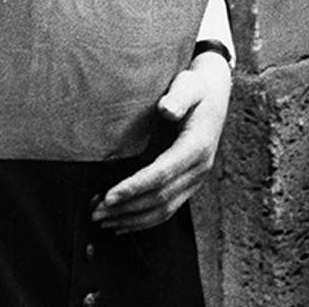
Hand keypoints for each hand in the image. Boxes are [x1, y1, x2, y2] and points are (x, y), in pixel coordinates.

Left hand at [93, 53, 231, 233]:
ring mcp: (196, 179)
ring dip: (131, 219)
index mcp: (198, 146)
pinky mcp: (189, 184)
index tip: (108, 196)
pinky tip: (121, 224)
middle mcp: (200, 168)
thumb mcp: (189, 84)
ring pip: (164, 210)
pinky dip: (143, 221)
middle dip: (126, 208)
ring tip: (101, 221)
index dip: (134, 187)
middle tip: (94, 213)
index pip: (162, 174)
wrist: (214, 95)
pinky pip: (168, 210)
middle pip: (160, 198)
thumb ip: (178, 97)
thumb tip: (166, 109)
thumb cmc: (194, 88)